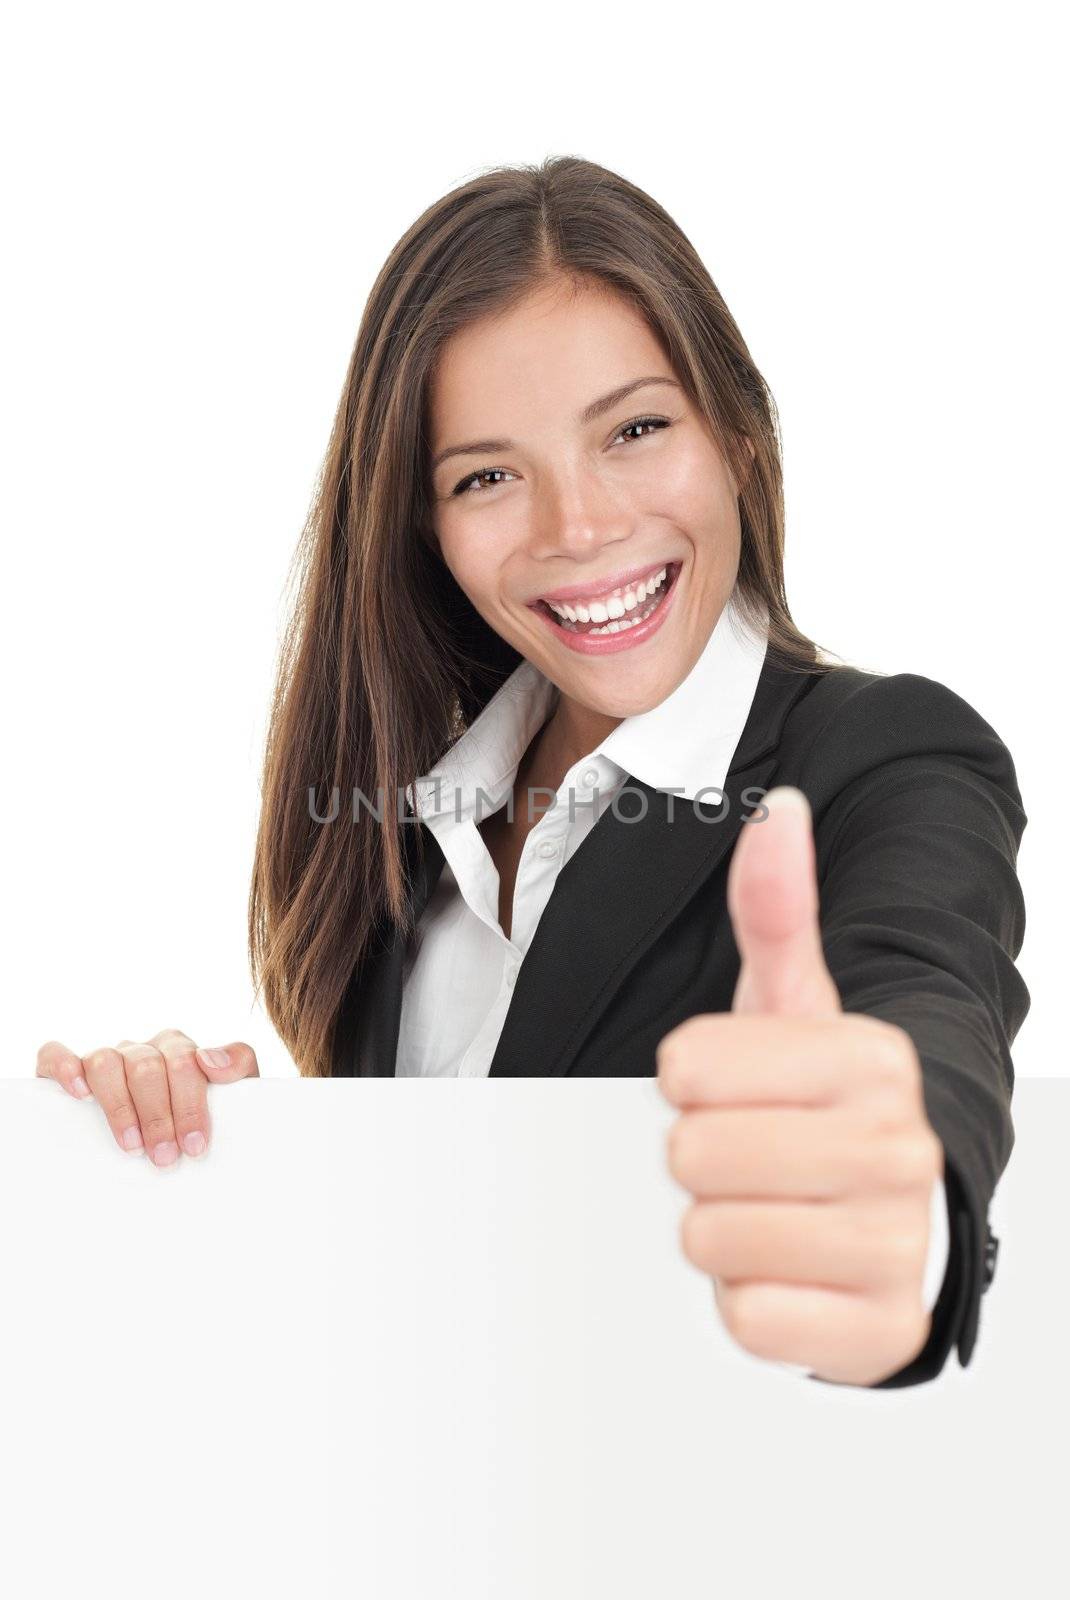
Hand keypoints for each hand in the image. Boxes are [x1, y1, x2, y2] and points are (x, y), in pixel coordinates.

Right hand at [35, 1030, 259, 1166]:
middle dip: (159, 1115)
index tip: (195, 1145)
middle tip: (165, 1157)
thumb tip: (209, 1060)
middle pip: (147, 1066)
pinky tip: (79, 1094)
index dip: (190, 1103)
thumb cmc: (196, 1120)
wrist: (172, 1140)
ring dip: (120, 1106)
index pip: (185, 1061)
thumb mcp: (230, 1095)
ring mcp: (106, 1058)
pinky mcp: (66, 1068)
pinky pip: (56, 1053)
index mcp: (177, 1050)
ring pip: (106, 1061)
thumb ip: (237, 1066)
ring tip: (132, 1147)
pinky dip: (65, 1068)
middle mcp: (141, 1050)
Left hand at [656, 786, 942, 1386]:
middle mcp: (899, 1146)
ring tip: (764, 1213)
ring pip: (711, 1238)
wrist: (890, 1225)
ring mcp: (896, 1242)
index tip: (729, 1090)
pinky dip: (747, 1302)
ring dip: (719, 1232)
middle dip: (699, 1162)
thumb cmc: (820, 1106)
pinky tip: (785, 1273)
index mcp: (873, 1056)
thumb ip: (775, 909)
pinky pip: (748, 1317)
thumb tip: (779, 811)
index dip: (688, 1084)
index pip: (688, 1068)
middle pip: (692, 1155)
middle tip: (747, 1159)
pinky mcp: (880, 1329)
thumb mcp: (792, 1005)